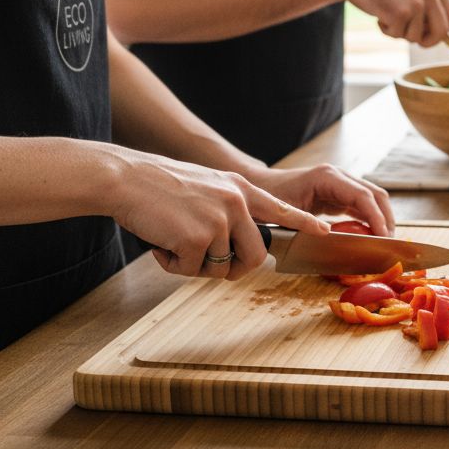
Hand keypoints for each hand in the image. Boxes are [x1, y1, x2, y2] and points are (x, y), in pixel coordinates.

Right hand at [110, 151, 329, 280]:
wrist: (125, 178)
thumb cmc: (158, 187)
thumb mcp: (205, 188)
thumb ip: (227, 209)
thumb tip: (236, 246)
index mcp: (239, 188)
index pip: (280, 209)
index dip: (302, 222)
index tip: (323, 230)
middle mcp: (236, 203)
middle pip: (255, 255)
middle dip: (234, 269)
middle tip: (206, 263)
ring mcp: (220, 220)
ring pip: (220, 268)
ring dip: (194, 265)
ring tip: (172, 241)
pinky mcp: (199, 237)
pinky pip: (191, 270)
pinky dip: (172, 265)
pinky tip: (159, 242)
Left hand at [244, 164, 394, 236]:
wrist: (257, 185)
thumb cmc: (267, 197)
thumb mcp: (285, 213)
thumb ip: (307, 224)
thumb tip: (329, 236)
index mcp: (327, 177)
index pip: (363, 195)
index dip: (377, 217)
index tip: (384, 237)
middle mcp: (338, 176)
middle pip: (375, 194)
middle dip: (386, 218)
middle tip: (389, 244)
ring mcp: (340, 183)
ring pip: (372, 198)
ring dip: (381, 219)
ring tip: (384, 242)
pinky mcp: (338, 192)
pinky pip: (361, 204)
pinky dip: (370, 219)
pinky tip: (371, 235)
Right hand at [342, 0, 448, 47]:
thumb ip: (428, 6)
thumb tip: (446, 34)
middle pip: (440, 32)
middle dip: (428, 41)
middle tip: (415, 39)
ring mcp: (416, 2)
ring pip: (417, 37)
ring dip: (401, 33)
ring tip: (389, 15)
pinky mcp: (400, 12)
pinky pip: (398, 35)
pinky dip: (387, 30)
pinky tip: (380, 15)